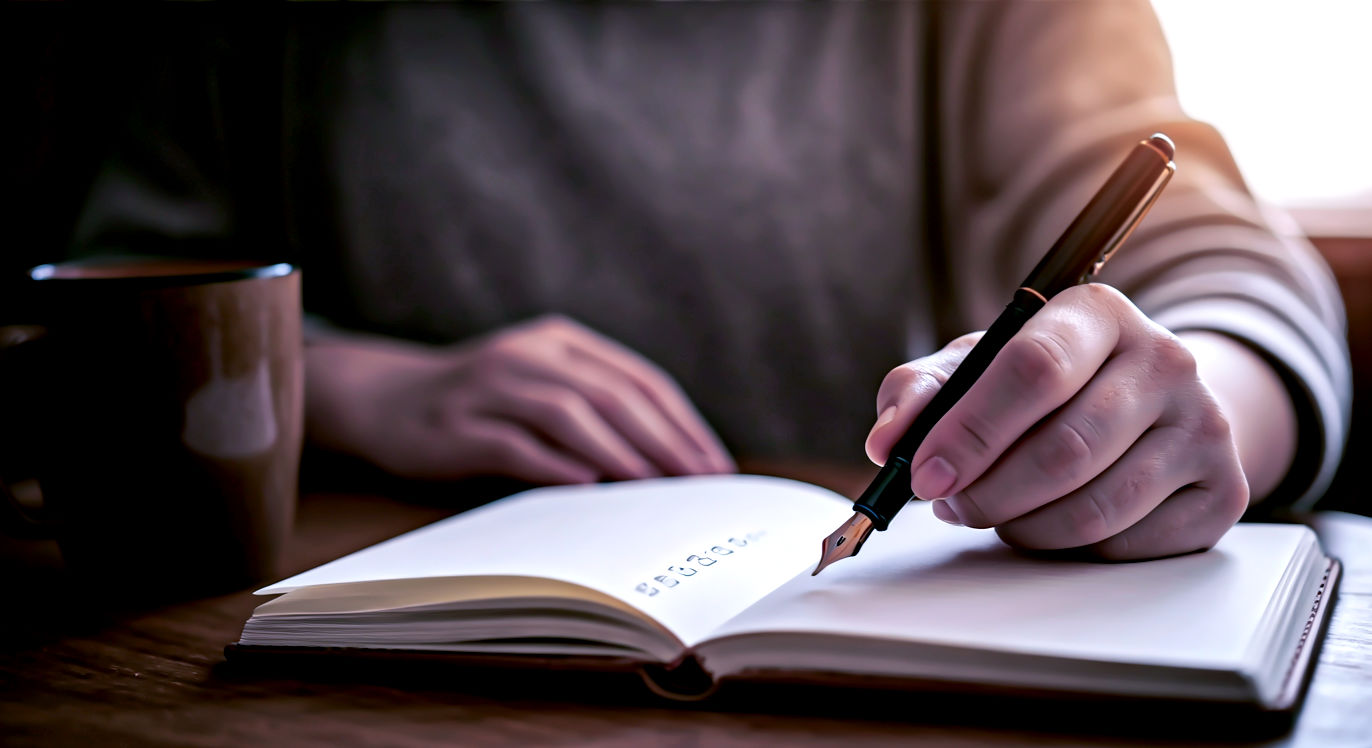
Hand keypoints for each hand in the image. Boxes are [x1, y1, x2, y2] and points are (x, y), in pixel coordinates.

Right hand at [306, 315, 735, 484]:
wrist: (383, 398)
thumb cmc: (480, 402)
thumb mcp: (539, 385)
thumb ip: (594, 407)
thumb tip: (668, 462)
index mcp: (558, 340)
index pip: (637, 378)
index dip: (680, 421)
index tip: (712, 463)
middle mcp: (526, 355)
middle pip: (609, 394)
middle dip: (662, 441)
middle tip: (698, 481)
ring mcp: (488, 387)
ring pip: (566, 413)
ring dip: (617, 450)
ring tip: (654, 485)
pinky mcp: (457, 426)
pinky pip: (513, 444)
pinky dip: (553, 464)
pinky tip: (587, 484)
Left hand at [866, 284, 1250, 559]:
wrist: (1149, 405)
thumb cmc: (1048, 385)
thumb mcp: (979, 366)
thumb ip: (922, 391)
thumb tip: (888, 441)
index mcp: (1098, 314)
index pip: (1033, 369)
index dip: (970, 431)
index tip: (924, 474)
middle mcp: (1166, 359)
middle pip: (1065, 449)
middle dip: (989, 492)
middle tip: (952, 506)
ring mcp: (1205, 426)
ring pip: (1095, 508)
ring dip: (1025, 527)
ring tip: (998, 514)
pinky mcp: (1224, 491)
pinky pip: (1129, 546)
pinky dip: (1075, 550)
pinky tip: (1055, 525)